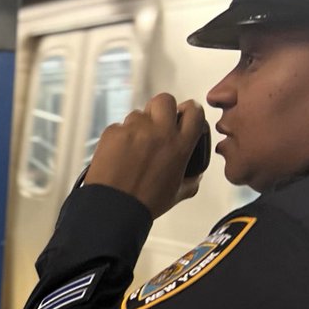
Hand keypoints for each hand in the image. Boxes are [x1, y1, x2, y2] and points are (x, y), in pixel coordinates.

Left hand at [82, 94, 209, 218]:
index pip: (194, 111)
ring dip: (138, 125)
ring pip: (139, 114)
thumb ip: (191, 180)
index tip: (183, 115)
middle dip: (161, 109)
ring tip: (134, 147)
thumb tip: (195, 175)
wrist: (114, 207)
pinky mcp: (113, 132)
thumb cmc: (145, 202)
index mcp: (179, 145)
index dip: (189, 111)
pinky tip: (118, 154)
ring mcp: (135, 129)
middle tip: (156, 125)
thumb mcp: (178, 193)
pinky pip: (119, 126)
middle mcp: (159, 132)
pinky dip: (119, 137)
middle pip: (164, 100)